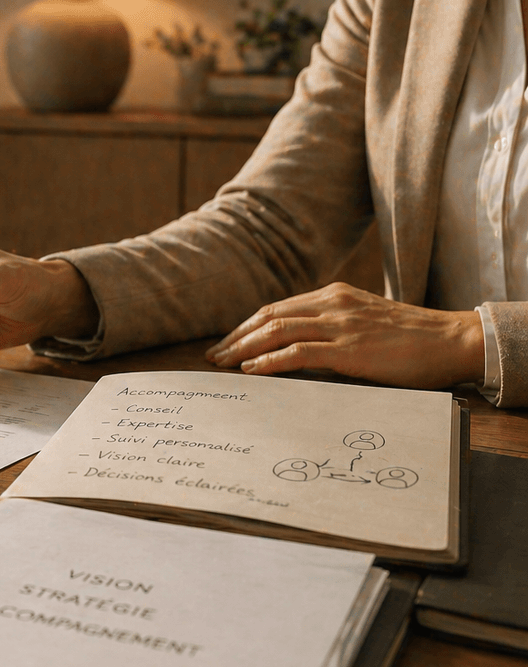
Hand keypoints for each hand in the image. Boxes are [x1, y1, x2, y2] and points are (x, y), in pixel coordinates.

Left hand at [205, 282, 484, 388]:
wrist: (452, 340)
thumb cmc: (412, 339)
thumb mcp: (365, 323)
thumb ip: (333, 329)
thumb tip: (299, 350)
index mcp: (334, 295)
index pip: (277, 308)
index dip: (247, 326)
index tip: (228, 343)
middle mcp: (332, 304)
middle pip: (268, 316)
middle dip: (236, 337)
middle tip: (214, 356)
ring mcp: (340, 325)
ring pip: (276, 331)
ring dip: (244, 349)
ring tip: (224, 364)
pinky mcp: (350, 349)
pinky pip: (298, 352)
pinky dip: (269, 361)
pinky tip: (252, 371)